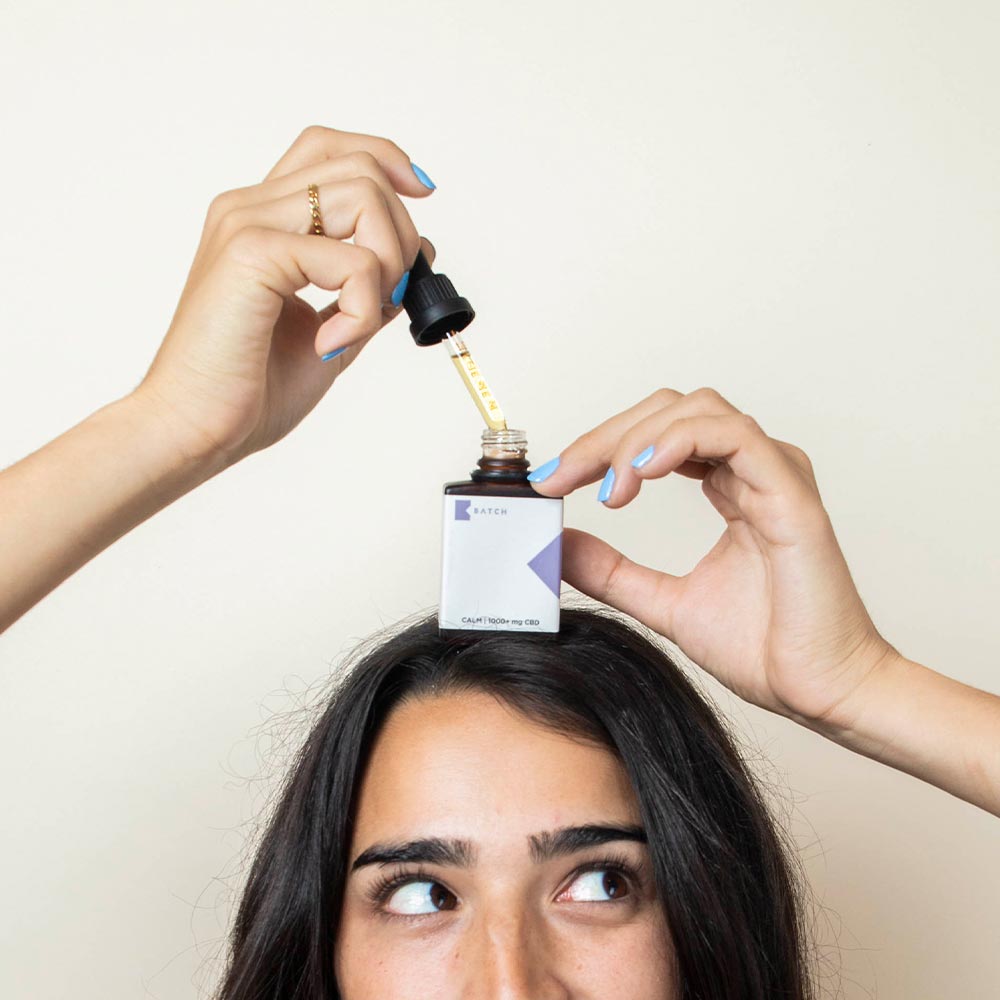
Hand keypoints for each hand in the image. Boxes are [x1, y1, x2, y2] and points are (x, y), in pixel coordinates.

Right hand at [132, 125, 435, 467]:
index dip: (386, 160)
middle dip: (401, 233)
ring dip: (387, 265)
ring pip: (363, 196)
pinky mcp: (252, 253)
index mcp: (262, 220)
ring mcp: (248, 224)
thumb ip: (365, 289)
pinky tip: (330, 343)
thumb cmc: (248, 388)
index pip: (329, 149)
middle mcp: (251, 209)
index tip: (422, 196)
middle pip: (360, 165)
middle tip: (388, 297)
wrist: (195, 428)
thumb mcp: (331, 329)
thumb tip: (416, 255)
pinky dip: (362, 307)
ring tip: (357, 321)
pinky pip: (351, 259)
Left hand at [529, 387, 898, 730]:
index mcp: (728, 487)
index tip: (550, 482)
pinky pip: (735, 436)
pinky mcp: (791, 494)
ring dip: (638, 439)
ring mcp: (775, 475)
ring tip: (610, 488)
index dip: (599, 448)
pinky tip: (642, 471)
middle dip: (606, 437)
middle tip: (559, 477)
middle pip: (670, 410)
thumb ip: (610, 571)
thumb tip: (556, 545)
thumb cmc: (764, 647)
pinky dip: (682, 440)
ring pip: (699, 411)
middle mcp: (752, 470)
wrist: (819, 692)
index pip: (656, 436)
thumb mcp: (661, 601)